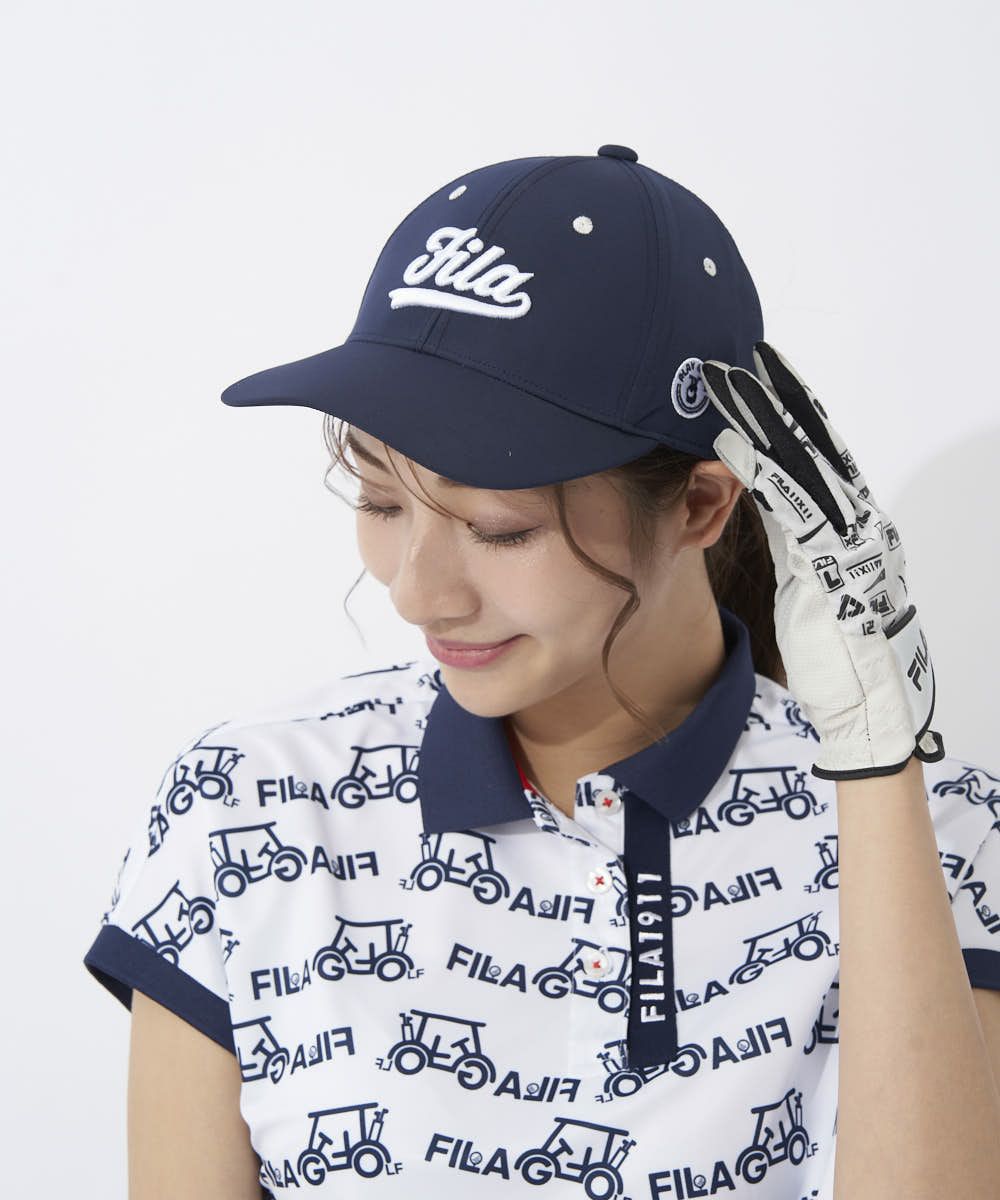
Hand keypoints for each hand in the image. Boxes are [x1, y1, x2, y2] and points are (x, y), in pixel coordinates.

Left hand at [700, 341, 944, 779]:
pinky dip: (762, 473)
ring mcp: (849, 537)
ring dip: (765, 421)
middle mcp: (858, 520)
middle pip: (814, 446)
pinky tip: (733, 444)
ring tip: (733, 382)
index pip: (817, 456)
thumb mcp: (814, 582)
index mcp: (854, 524)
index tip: (765, 375)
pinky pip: (792, 507)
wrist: (871, 699)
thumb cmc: (840, 647)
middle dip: (781, 399)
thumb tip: (775, 509)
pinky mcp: (832, 563)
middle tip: (751, 355)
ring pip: (804, 465)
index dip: (790, 414)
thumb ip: (799, 541)